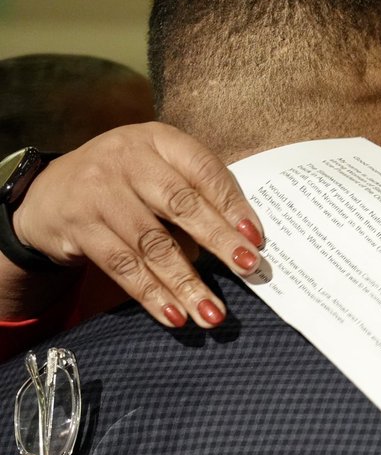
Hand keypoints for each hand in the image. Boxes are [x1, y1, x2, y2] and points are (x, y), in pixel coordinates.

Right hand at [8, 123, 263, 327]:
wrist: (49, 192)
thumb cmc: (125, 185)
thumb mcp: (159, 173)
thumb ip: (197, 197)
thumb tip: (242, 243)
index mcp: (158, 140)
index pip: (204, 170)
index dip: (233, 205)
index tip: (257, 238)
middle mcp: (126, 158)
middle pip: (180, 204)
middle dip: (219, 240)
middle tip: (248, 267)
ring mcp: (98, 191)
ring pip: (152, 243)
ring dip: (186, 283)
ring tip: (212, 313)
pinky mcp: (77, 225)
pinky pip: (122, 266)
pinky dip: (151, 293)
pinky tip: (173, 315)